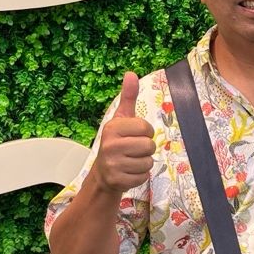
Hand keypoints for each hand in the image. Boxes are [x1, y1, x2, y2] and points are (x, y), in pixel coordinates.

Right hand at [89, 72, 155, 196]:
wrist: (103, 173)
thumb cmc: (117, 142)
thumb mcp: (121, 119)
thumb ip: (128, 97)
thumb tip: (131, 73)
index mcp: (112, 127)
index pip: (146, 127)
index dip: (146, 132)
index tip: (135, 135)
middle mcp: (110, 145)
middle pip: (149, 145)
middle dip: (146, 149)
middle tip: (133, 150)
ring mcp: (112, 164)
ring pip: (148, 162)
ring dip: (143, 163)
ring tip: (130, 161)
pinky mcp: (117, 180)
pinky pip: (144, 176)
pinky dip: (140, 176)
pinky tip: (128, 172)